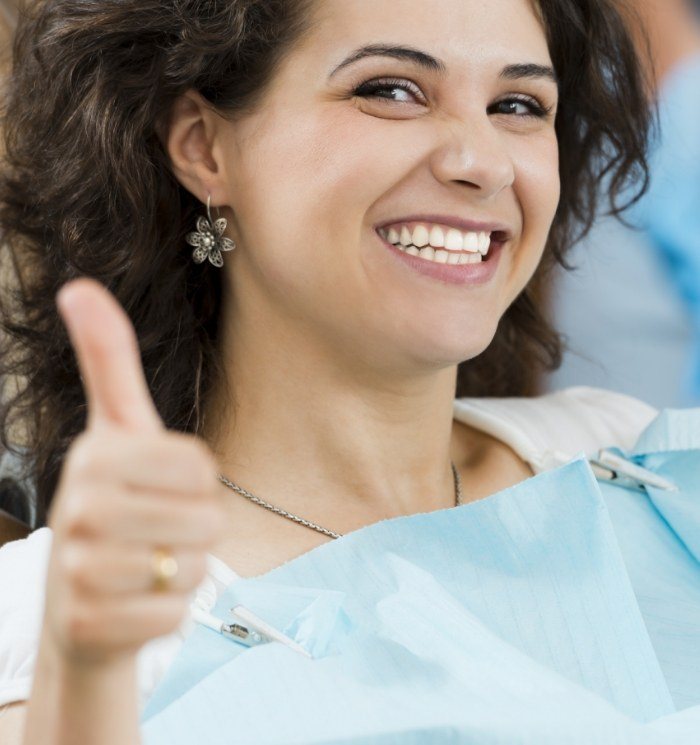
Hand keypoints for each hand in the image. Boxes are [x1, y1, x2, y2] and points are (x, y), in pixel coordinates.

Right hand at [43, 279, 225, 666]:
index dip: (197, 483)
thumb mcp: (116, 430)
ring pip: (192, 568)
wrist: (79, 600)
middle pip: (206, 519)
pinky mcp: (89, 627)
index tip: (162, 487)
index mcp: (95, 454)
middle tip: (155, 532)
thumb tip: (78, 285)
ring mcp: (79, 572)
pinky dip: (167, 612)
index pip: (202, 467)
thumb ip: (107, 359)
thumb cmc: (115, 505)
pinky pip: (175, 616)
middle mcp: (79, 509)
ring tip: (144, 567)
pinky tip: (134, 603)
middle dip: (194, 530)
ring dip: (182, 572)